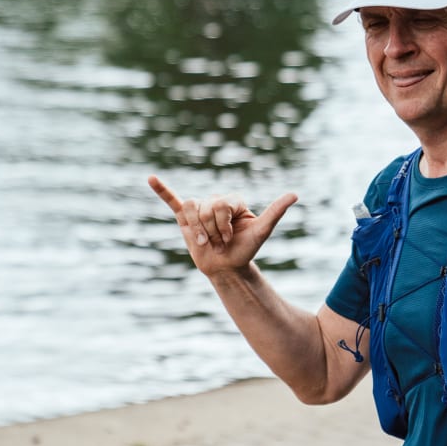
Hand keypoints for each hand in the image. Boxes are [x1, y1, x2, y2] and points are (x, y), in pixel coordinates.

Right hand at [148, 174, 297, 275]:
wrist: (227, 267)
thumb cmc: (246, 249)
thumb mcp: (262, 231)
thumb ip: (276, 211)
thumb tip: (295, 194)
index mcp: (233, 200)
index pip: (220, 203)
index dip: (223, 223)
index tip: (230, 238)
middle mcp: (216, 200)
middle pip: (205, 207)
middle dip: (212, 230)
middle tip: (219, 242)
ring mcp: (200, 209)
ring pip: (191, 208)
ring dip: (199, 230)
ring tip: (207, 241)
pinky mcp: (185, 218)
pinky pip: (172, 201)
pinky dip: (161, 190)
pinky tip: (151, 178)